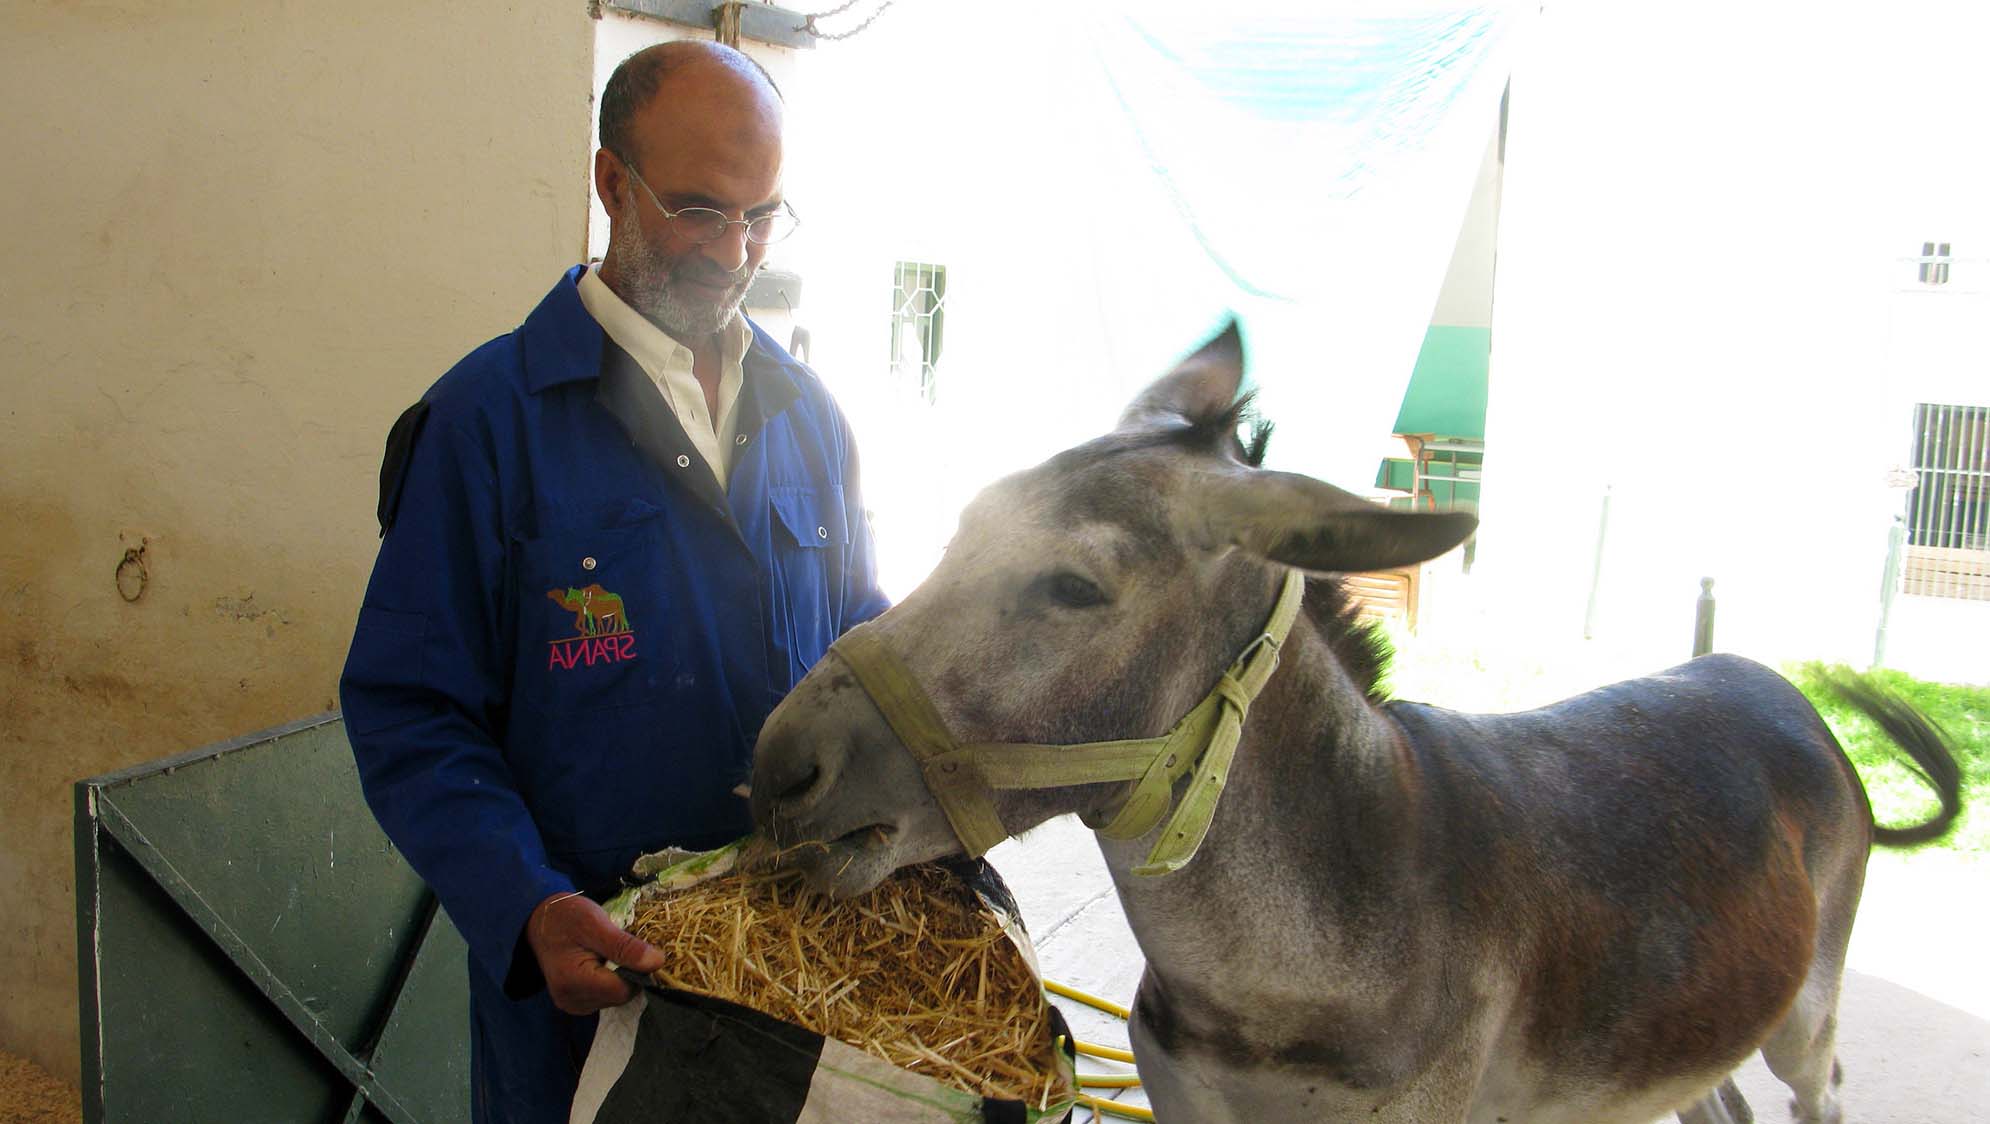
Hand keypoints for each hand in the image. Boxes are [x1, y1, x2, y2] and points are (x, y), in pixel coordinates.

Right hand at [525, 891, 665, 1014]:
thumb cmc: (566, 918)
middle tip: (618, 946)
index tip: (633, 947)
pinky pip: (606, 997)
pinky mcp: (576, 1004)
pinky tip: (602, 963)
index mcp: (574, 982)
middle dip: (629, 972)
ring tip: (608, 953)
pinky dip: (611, 981)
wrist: (540, 923)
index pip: (624, 989)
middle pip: (621, 996)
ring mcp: (572, 1005)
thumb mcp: (595, 923)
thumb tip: (658, 962)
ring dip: (620, 976)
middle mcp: (571, 1001)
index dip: (637, 970)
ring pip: (616, 998)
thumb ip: (625, 946)